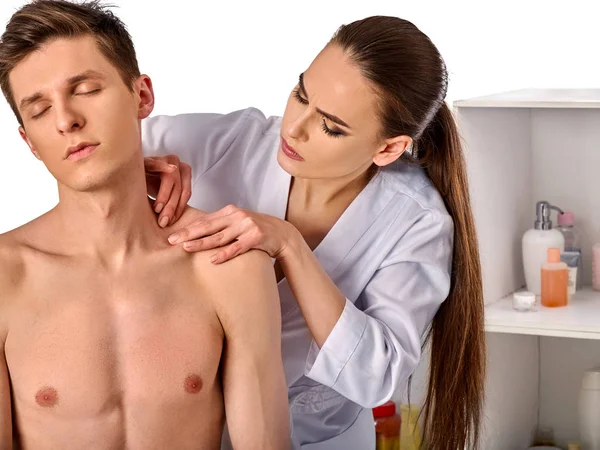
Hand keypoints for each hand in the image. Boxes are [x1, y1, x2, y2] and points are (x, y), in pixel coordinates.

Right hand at [144, 155, 191, 226]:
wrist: (133, 175)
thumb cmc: (151, 186)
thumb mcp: (164, 196)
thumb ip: (172, 204)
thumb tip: (174, 224)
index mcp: (184, 174)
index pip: (186, 193)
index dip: (179, 208)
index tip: (171, 222)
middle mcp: (177, 165)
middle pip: (179, 188)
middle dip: (171, 207)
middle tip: (163, 221)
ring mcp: (165, 159)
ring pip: (171, 178)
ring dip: (164, 195)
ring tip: (157, 209)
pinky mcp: (150, 158)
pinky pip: (157, 163)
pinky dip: (162, 166)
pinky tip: (169, 170)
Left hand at [167, 205, 297, 263]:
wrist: (282, 233)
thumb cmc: (256, 230)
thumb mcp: (238, 223)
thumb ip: (221, 225)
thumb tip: (197, 232)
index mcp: (230, 211)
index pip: (204, 220)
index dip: (187, 227)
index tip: (172, 234)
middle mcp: (237, 216)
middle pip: (208, 226)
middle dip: (188, 233)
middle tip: (171, 240)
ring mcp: (247, 226)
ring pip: (220, 237)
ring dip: (202, 243)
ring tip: (186, 248)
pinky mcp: (256, 237)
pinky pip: (237, 247)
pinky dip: (224, 254)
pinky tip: (213, 259)